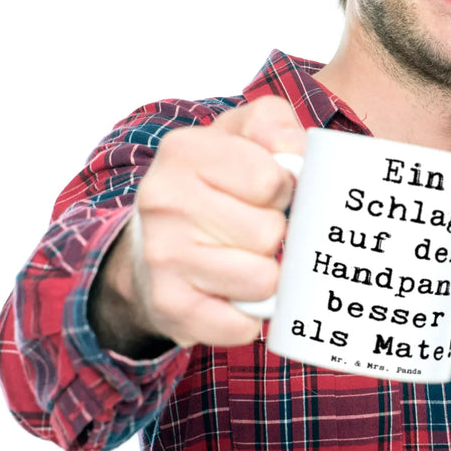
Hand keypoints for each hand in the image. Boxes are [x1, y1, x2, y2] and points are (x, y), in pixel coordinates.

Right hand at [90, 96, 304, 352]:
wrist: (154, 246)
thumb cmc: (216, 186)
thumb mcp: (243, 136)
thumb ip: (275, 125)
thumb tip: (296, 153)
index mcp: (184, 151)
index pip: (273, 181)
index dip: (282, 191)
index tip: (264, 193)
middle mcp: (163, 201)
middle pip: (270, 233)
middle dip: (274, 234)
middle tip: (249, 228)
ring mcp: (162, 256)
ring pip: (263, 280)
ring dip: (265, 275)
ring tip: (242, 258)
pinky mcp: (169, 306)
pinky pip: (243, 325)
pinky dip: (249, 316)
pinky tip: (231, 294)